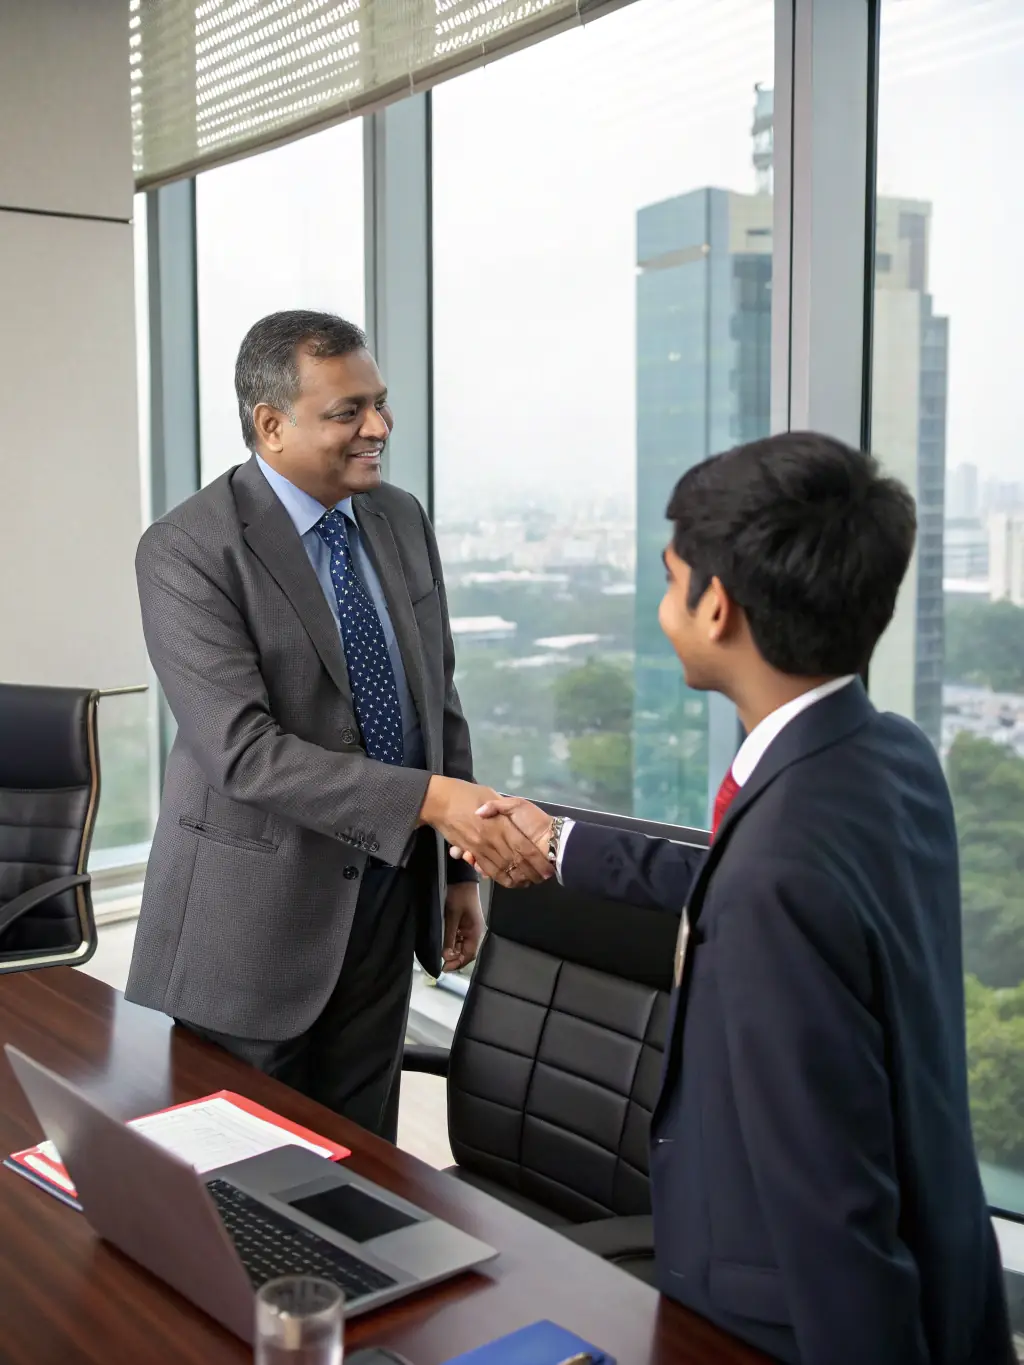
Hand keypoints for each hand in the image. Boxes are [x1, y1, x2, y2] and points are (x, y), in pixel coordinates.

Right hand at [419, 776, 551, 887]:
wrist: (438, 801)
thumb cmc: (466, 793)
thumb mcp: (487, 792)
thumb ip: (501, 805)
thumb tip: (510, 817)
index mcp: (500, 823)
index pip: (523, 846)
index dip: (536, 859)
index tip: (547, 866)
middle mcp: (492, 838)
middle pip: (515, 861)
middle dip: (531, 872)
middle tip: (544, 877)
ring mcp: (480, 847)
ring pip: (503, 869)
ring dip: (518, 878)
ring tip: (530, 881)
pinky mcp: (472, 851)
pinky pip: (488, 869)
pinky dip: (500, 878)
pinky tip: (511, 881)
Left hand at [442, 881, 484, 972]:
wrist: (461, 878)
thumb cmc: (459, 896)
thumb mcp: (452, 917)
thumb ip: (449, 937)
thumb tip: (446, 956)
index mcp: (476, 932)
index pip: (469, 954)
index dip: (458, 962)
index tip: (444, 968)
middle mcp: (475, 932)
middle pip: (466, 952)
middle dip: (454, 958)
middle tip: (441, 963)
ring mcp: (469, 928)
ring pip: (461, 946)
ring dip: (452, 951)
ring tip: (441, 955)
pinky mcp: (464, 924)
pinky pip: (459, 938)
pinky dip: (451, 943)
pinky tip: (443, 945)